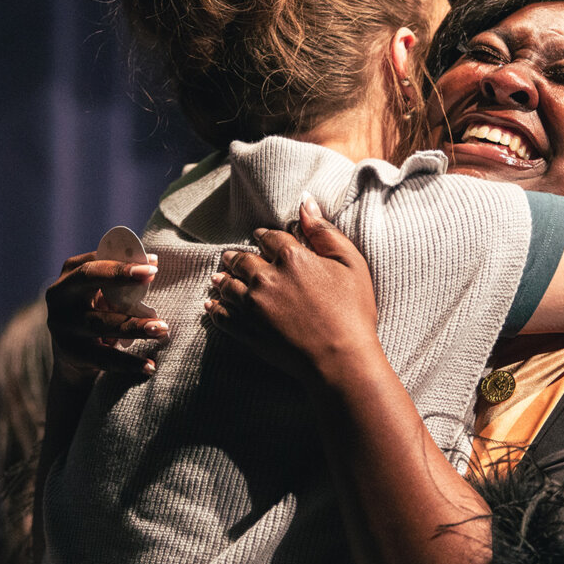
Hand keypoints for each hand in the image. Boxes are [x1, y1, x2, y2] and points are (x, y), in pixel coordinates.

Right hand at [45, 250, 169, 383]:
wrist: (73, 355)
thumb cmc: (97, 311)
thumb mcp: (103, 292)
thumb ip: (121, 278)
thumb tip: (152, 262)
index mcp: (69, 274)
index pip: (95, 260)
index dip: (121, 260)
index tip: (152, 263)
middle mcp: (59, 296)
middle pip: (89, 278)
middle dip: (120, 275)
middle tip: (152, 276)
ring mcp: (61, 325)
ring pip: (101, 322)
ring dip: (135, 325)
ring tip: (162, 328)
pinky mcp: (70, 352)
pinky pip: (103, 357)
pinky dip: (129, 362)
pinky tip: (150, 366)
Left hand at [205, 197, 378, 386]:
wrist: (341, 361)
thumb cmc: (353, 312)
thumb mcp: (351, 264)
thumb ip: (325, 232)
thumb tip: (306, 203)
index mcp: (291, 257)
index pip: (270, 238)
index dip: (265, 236)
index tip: (260, 237)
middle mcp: (265, 278)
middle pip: (243, 260)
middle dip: (237, 256)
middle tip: (231, 256)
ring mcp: (252, 306)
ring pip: (228, 285)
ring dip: (223, 278)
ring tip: (218, 276)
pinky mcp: (246, 332)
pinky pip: (222, 315)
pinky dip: (215, 308)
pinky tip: (211, 305)